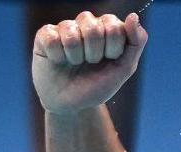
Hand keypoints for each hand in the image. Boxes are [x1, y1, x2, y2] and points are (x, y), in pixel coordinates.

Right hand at [32, 11, 147, 114]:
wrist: (73, 105)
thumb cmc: (98, 85)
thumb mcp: (124, 68)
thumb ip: (136, 42)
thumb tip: (133, 16)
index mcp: (108, 27)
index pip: (115, 27)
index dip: (113, 50)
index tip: (110, 60)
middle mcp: (87, 23)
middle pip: (94, 29)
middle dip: (95, 54)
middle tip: (91, 63)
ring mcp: (65, 27)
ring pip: (72, 35)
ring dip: (76, 57)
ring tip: (75, 63)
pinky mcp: (44, 35)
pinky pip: (52, 39)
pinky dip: (58, 57)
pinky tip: (59, 61)